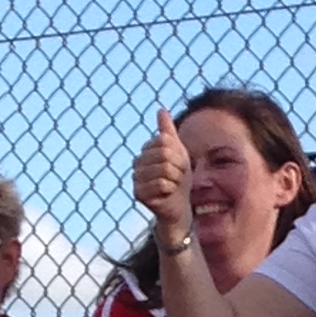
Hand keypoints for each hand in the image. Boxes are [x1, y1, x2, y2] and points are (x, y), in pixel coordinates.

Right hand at [132, 107, 193, 243]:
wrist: (179, 206)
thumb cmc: (179, 180)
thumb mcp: (178, 152)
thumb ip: (168, 132)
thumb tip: (161, 109)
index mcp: (145, 151)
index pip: (164, 141)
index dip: (178, 154)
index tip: (179, 165)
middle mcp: (137, 163)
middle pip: (164, 154)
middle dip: (178, 167)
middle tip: (177, 177)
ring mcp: (135, 178)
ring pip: (164, 170)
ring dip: (175, 179)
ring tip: (172, 185)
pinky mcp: (138, 193)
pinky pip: (162, 184)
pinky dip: (170, 189)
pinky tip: (167, 194)